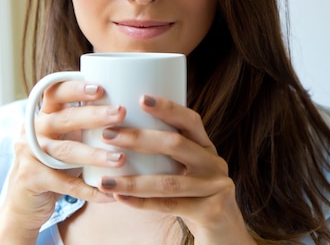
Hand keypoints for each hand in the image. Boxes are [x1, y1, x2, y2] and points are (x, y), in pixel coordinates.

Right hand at [0, 81, 126, 243]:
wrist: (23, 203)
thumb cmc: (53, 165)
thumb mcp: (64, 139)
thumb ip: (83, 124)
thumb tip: (126, 110)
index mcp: (44, 115)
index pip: (55, 93)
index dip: (75, 88)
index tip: (100, 87)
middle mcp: (34, 131)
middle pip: (64, 118)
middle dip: (94, 115)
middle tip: (120, 112)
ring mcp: (30, 155)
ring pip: (66, 151)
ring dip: (95, 155)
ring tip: (120, 158)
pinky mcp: (32, 179)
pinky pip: (65, 185)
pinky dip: (90, 191)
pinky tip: (110, 195)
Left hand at [96, 95, 256, 244]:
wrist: (224, 232)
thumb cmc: (193, 196)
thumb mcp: (186, 170)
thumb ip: (166, 154)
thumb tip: (119, 131)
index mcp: (206, 146)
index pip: (190, 120)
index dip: (167, 108)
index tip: (140, 98)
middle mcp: (214, 163)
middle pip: (176, 144)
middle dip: (139, 138)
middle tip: (108, 134)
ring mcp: (216, 187)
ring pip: (169, 182)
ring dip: (133, 181)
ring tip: (105, 180)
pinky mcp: (212, 211)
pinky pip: (170, 206)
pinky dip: (142, 202)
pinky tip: (120, 198)